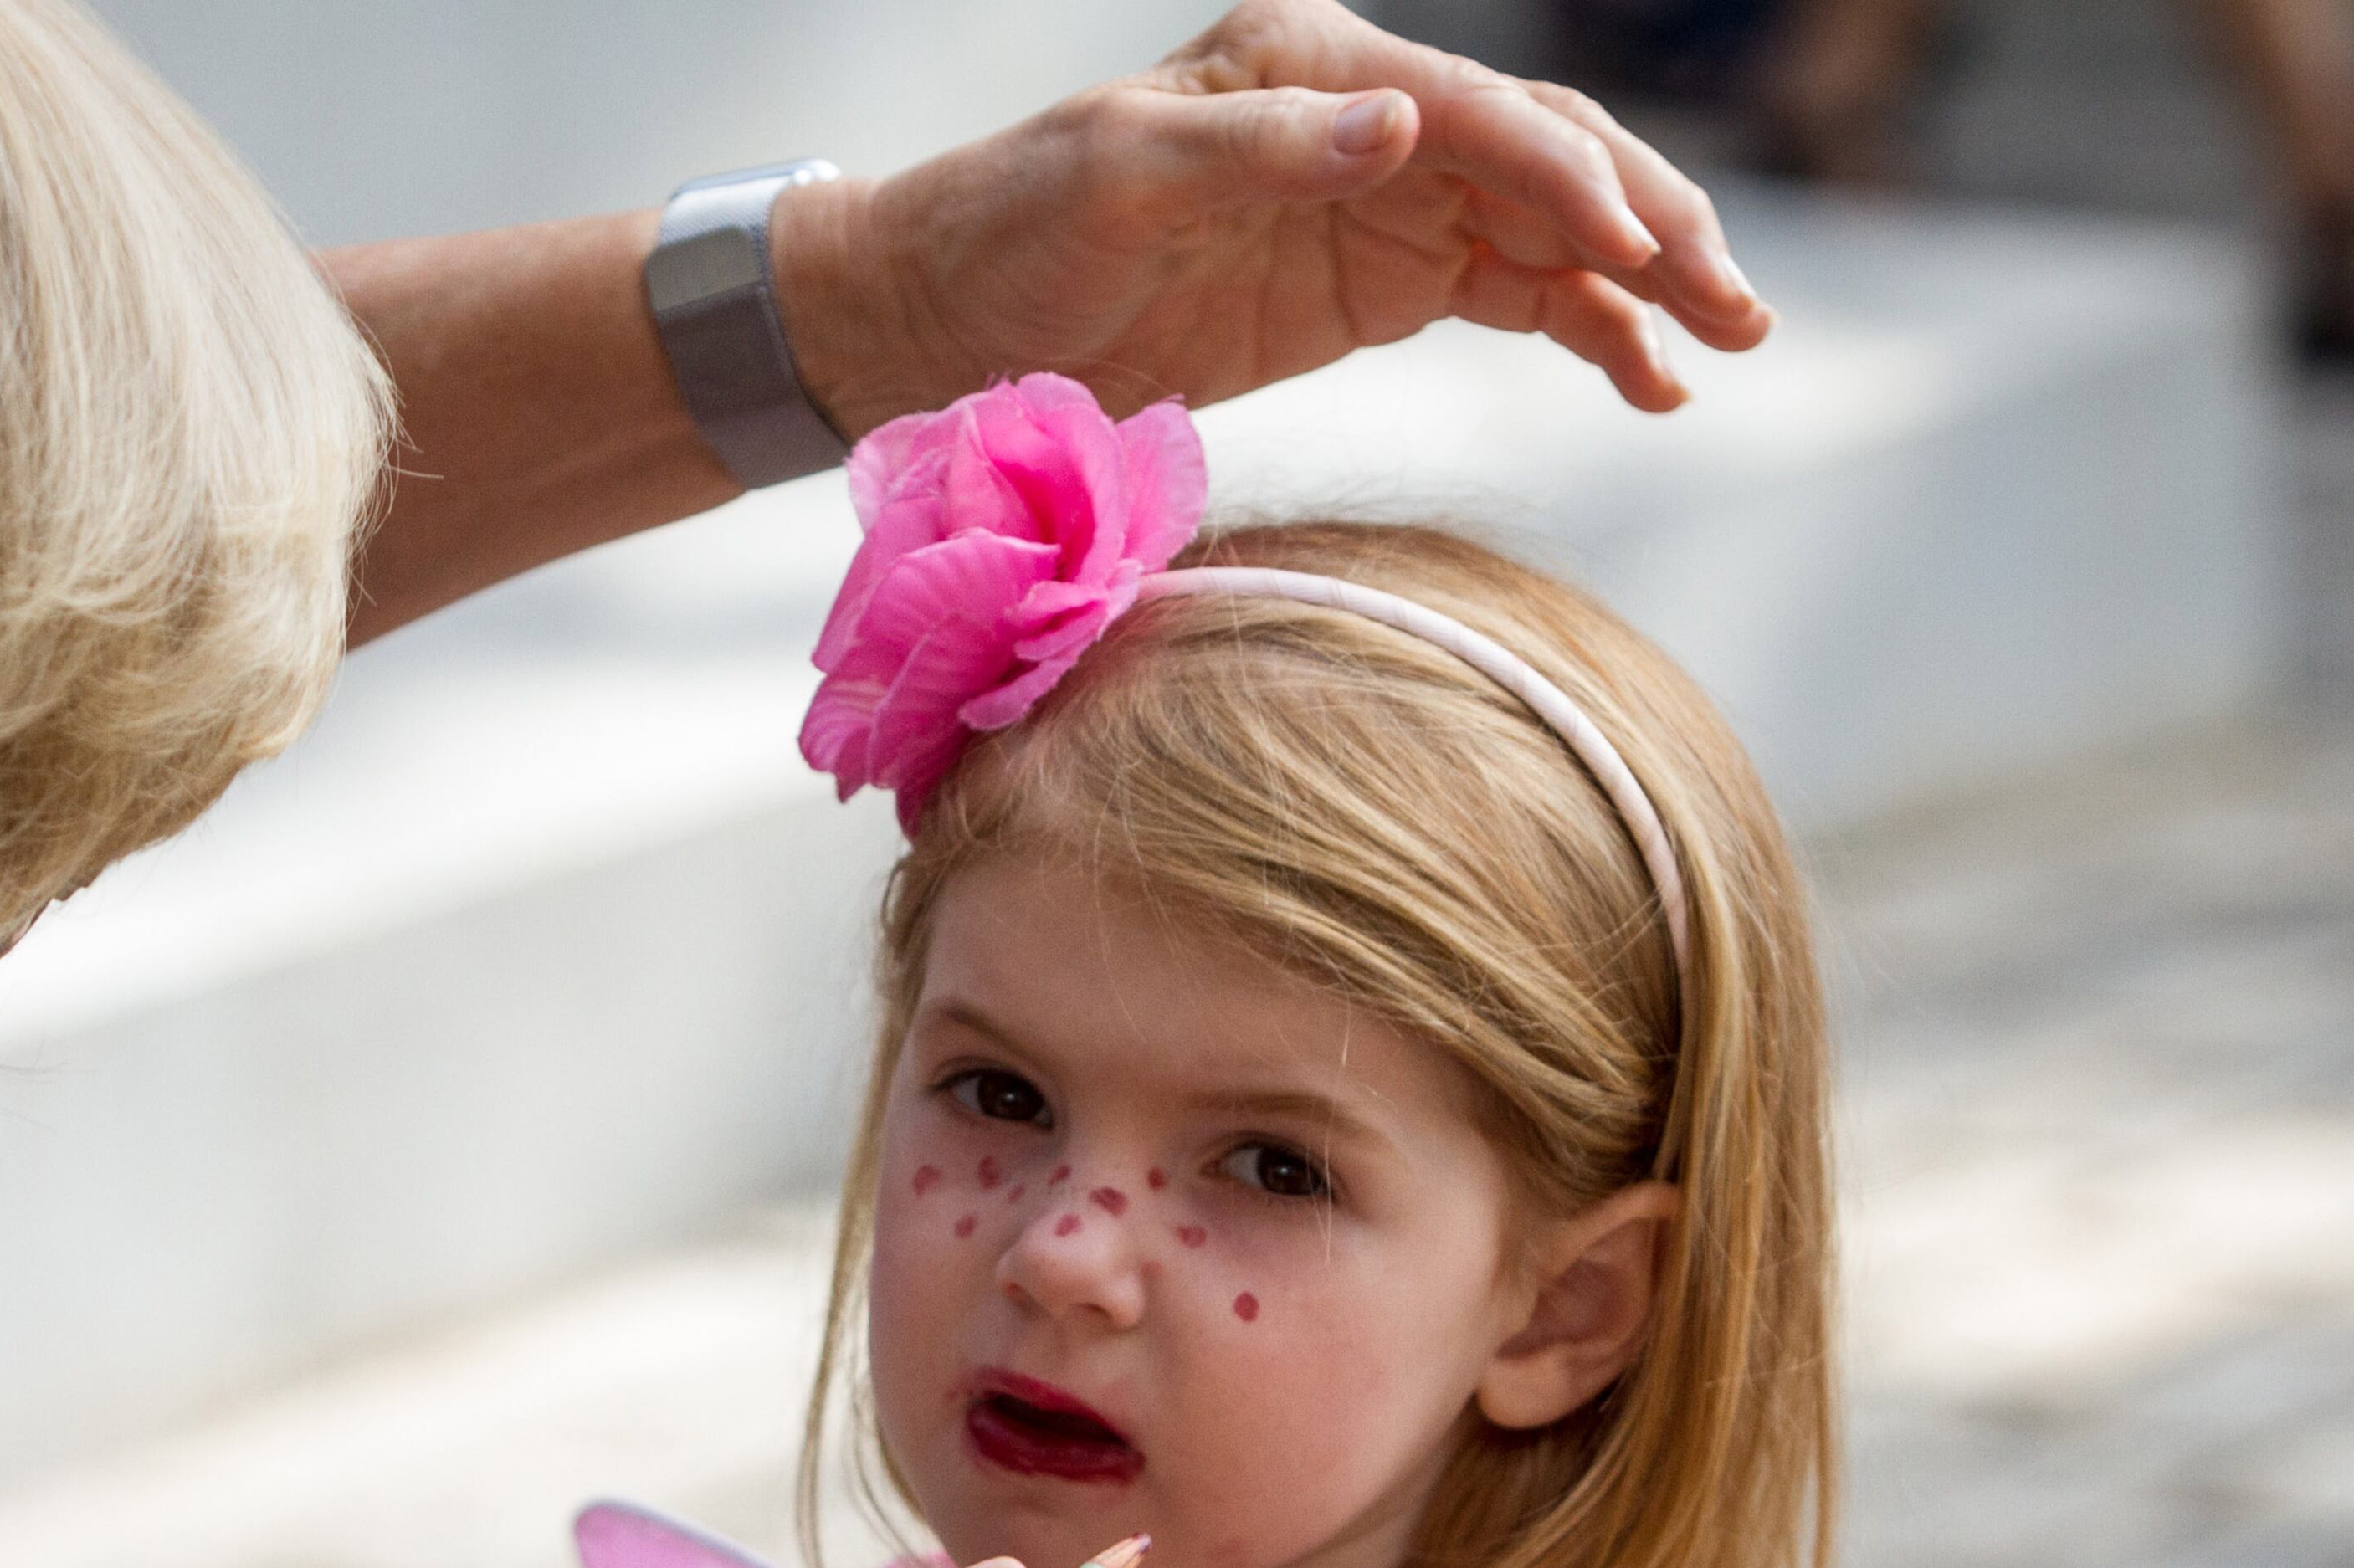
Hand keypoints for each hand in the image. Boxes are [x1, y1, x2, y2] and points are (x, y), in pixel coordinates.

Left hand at [772, 0, 1773, 428]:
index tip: (1632, 253)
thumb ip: (1256, 150)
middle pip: (1550, 156)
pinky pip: (1512, 293)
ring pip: (1551, 227)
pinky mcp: (1374, 281)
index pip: (1474, 115)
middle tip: (1736, 310)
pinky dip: (1585, 330)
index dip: (1564, 180)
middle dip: (1651, 225)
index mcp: (1312, 66)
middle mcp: (1364, 117)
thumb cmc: (1013, 234)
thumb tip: (1397, 126)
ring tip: (1720, 350)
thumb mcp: (1119, 179)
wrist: (951, 315)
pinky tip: (1645, 381)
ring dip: (1642, 284)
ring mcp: (1379, 201)